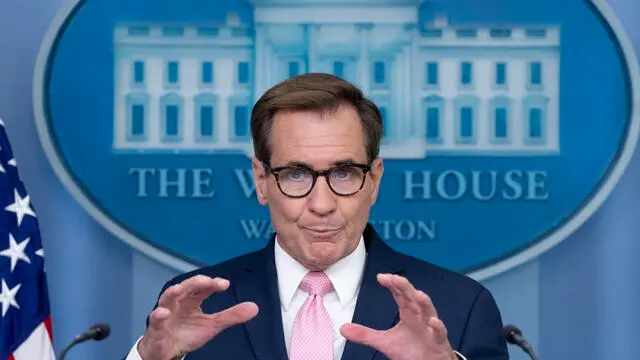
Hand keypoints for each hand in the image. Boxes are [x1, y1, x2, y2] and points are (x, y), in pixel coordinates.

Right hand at [138, 275, 258, 359]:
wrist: (168, 352)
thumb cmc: (187, 333)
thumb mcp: (212, 325)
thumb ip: (231, 315)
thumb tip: (255, 307)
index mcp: (192, 299)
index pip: (202, 287)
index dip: (212, 284)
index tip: (224, 284)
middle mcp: (178, 302)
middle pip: (185, 288)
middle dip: (194, 283)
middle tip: (206, 281)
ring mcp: (166, 314)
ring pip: (167, 299)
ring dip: (172, 293)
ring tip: (179, 289)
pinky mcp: (156, 328)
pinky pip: (155, 321)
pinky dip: (158, 316)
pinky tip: (163, 313)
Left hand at [340, 274, 456, 359]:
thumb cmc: (410, 350)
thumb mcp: (384, 342)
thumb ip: (365, 334)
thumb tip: (343, 328)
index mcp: (408, 312)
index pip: (400, 294)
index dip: (392, 284)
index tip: (381, 277)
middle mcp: (420, 316)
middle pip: (413, 297)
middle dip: (405, 287)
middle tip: (396, 278)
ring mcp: (430, 328)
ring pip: (429, 311)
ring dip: (425, 302)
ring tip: (418, 294)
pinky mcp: (439, 341)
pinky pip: (440, 333)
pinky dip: (438, 326)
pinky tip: (433, 321)